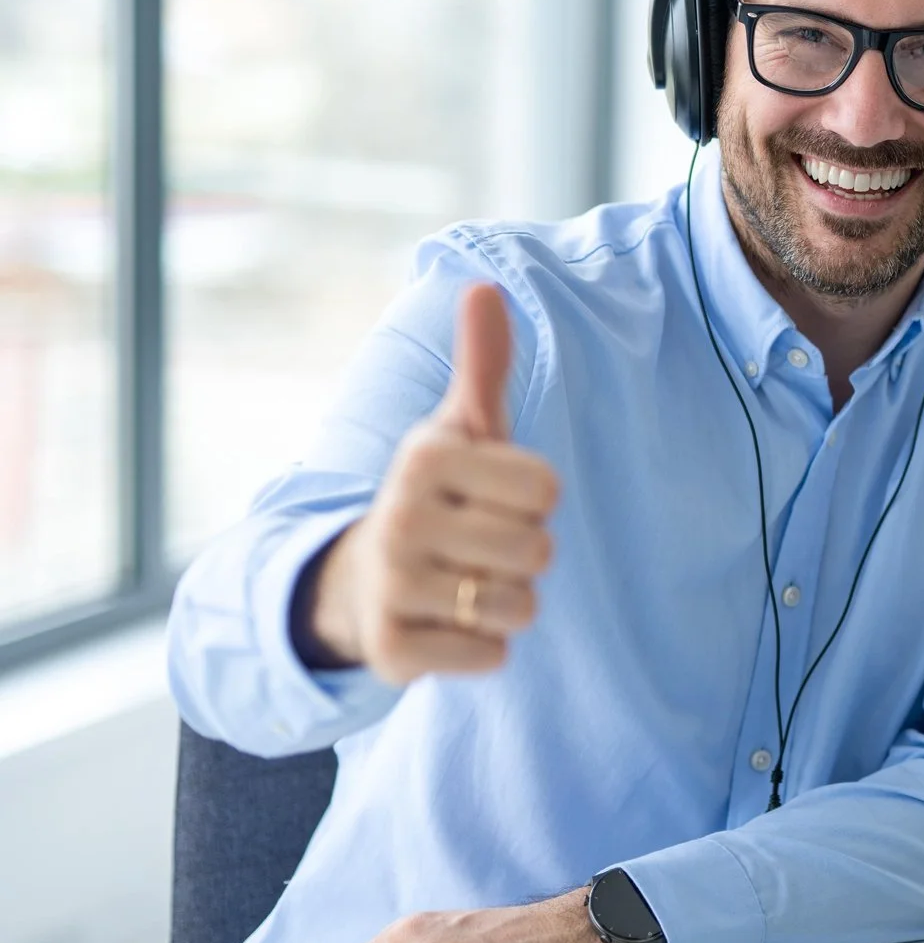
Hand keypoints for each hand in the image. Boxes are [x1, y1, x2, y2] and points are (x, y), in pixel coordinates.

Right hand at [303, 284, 560, 684]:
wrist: (357, 584)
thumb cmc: (436, 497)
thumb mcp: (460, 430)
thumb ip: (482, 364)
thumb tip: (485, 286)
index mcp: (426, 456)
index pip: (548, 490)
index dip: (534, 502)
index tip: (492, 500)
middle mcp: (401, 516)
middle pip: (539, 551)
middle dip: (523, 556)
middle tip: (478, 548)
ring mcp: (392, 586)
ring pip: (520, 607)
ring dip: (507, 605)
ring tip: (464, 585)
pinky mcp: (392, 651)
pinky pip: (491, 656)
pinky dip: (482, 648)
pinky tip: (447, 624)